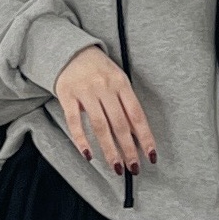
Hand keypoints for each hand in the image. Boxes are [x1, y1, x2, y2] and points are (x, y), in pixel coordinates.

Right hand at [54, 46, 156, 175]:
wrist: (72, 51)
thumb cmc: (99, 69)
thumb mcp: (118, 80)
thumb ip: (126, 104)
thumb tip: (138, 135)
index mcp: (121, 83)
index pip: (137, 115)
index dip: (145, 137)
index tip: (151, 156)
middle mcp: (105, 87)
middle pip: (120, 124)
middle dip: (128, 149)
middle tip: (134, 168)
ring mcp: (86, 92)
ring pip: (100, 126)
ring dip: (109, 149)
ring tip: (116, 167)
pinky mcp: (67, 96)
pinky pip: (75, 122)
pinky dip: (81, 140)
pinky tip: (88, 155)